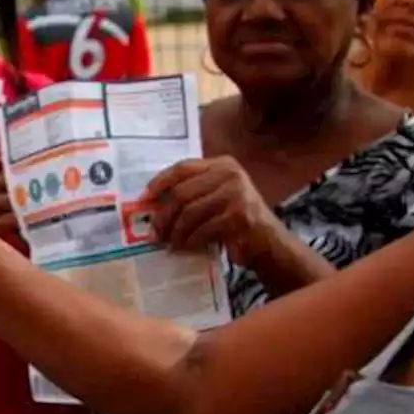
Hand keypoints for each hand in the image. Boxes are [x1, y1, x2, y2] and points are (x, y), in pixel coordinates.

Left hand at [143, 157, 282, 268]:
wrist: (269, 242)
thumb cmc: (236, 220)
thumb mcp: (216, 197)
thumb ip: (192, 192)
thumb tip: (151, 202)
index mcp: (222, 164)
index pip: (182, 167)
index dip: (159, 182)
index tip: (144, 198)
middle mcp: (230, 174)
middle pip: (181, 193)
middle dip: (163, 216)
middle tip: (154, 233)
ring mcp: (236, 194)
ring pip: (189, 213)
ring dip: (175, 232)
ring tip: (170, 243)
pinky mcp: (238, 216)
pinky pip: (202, 230)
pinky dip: (190, 241)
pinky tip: (185, 248)